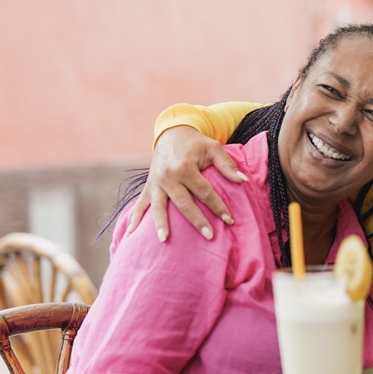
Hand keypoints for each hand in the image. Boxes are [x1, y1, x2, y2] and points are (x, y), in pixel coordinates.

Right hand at [126, 126, 247, 240]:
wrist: (171, 133)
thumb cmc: (195, 143)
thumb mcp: (213, 148)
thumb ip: (227, 165)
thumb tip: (243, 181)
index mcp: (184, 167)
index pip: (204, 192)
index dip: (218, 206)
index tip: (230, 220)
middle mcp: (168, 176)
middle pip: (184, 203)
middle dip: (197, 221)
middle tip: (210, 236)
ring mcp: (155, 183)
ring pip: (159, 207)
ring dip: (161, 224)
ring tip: (165, 240)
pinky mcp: (148, 186)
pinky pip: (140, 204)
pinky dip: (134, 219)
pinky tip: (130, 234)